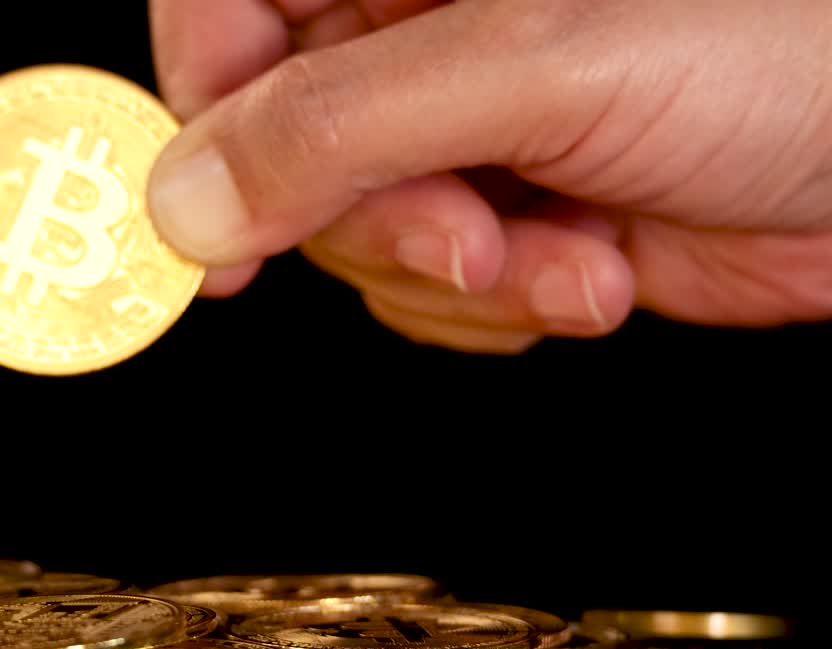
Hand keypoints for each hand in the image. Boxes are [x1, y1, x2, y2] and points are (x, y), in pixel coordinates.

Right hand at [147, 0, 831, 352]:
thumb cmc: (786, 43)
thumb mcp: (536, 66)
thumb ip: (340, 125)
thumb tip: (187, 197)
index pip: (225, 5)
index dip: (197, 102)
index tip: (203, 209)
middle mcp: (420, 30)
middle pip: (284, 144)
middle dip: (371, 220)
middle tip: (465, 237)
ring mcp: (463, 127)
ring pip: (353, 232)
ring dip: (450, 276)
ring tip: (559, 258)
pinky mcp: (507, 212)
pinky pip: (429, 286)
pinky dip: (502, 307)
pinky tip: (590, 275)